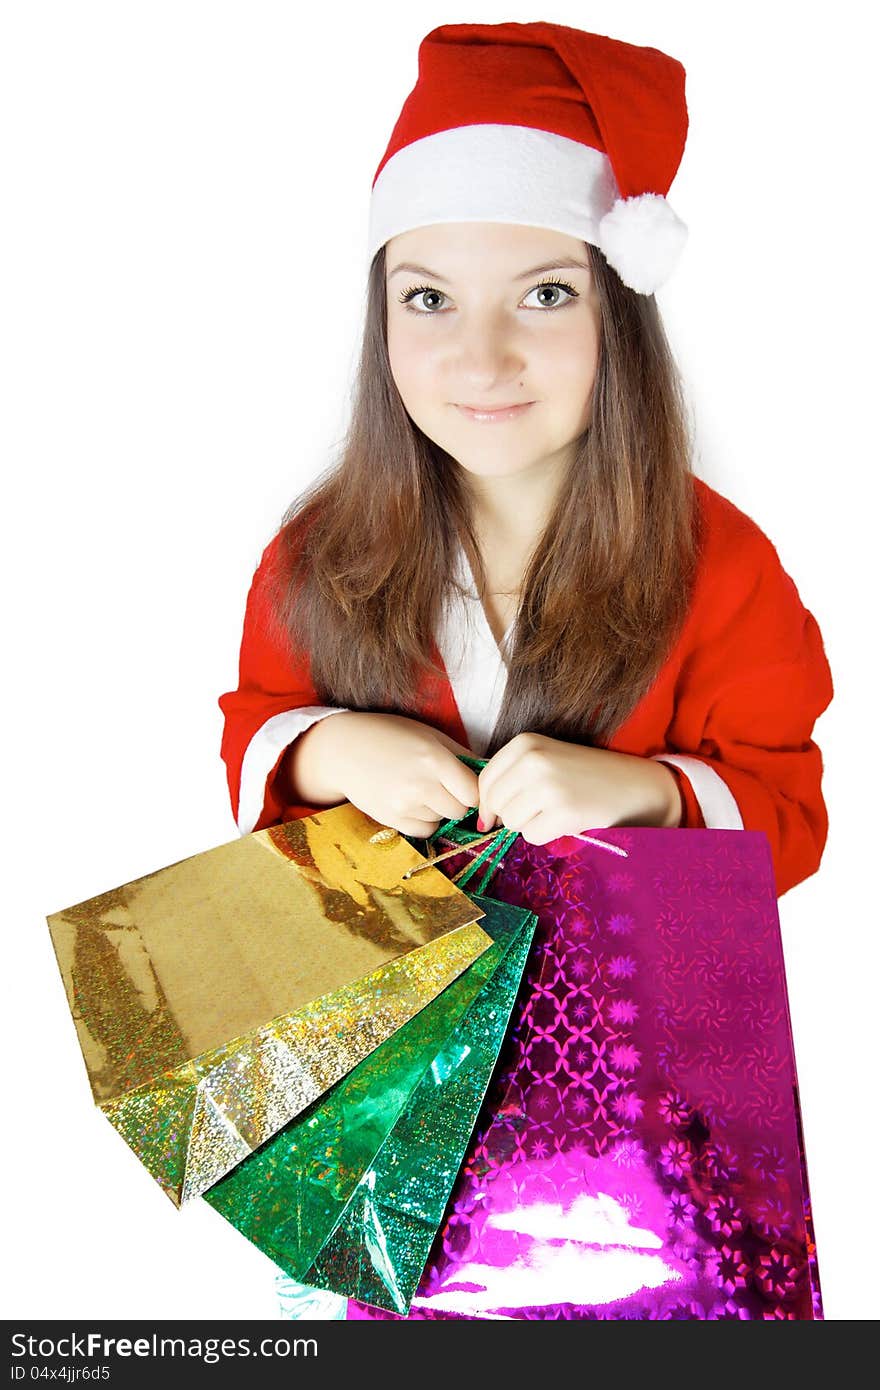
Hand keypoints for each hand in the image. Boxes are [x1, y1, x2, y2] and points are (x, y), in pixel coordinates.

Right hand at [288, 712, 478, 837]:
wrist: (343, 749)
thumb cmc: (391, 735)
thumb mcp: (429, 735)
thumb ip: (462, 756)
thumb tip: (492, 775)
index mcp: (434, 759)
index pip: (474, 792)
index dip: (475, 790)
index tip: (468, 784)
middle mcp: (420, 785)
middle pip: (461, 810)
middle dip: (459, 801)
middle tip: (444, 785)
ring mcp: (404, 805)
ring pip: (443, 820)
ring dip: (440, 810)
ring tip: (421, 789)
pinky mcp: (391, 820)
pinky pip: (425, 831)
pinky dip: (425, 821)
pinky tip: (412, 802)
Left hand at [477, 732, 681, 843]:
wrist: (634, 785)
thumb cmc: (585, 774)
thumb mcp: (545, 759)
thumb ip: (511, 776)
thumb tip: (480, 814)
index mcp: (525, 743)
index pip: (485, 781)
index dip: (487, 803)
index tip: (494, 814)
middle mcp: (533, 761)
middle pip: (495, 804)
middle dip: (511, 814)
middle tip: (539, 810)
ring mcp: (548, 786)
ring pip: (511, 822)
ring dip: (529, 825)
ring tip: (554, 812)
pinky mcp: (563, 812)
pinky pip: (532, 836)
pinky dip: (545, 835)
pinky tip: (565, 821)